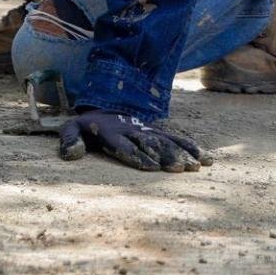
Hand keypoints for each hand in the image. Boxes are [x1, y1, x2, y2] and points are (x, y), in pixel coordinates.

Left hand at [58, 108, 211, 172]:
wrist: (103, 106)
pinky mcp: (157, 132)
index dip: (137, 154)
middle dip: (166, 155)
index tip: (151, 166)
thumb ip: (69, 140)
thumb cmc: (86, 125)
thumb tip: (71, 154)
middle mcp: (132, 130)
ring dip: (183, 153)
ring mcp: (146, 131)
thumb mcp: (71, 128)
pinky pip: (176, 139)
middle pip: (151, 143)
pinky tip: (206, 158)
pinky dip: (191, 147)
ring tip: (197, 165)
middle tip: (181, 168)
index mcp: (111, 131)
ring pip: (167, 141)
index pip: (124, 144)